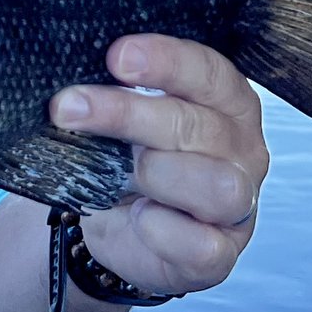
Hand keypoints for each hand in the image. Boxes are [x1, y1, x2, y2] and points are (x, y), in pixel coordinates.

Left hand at [49, 33, 269, 299]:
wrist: (122, 226)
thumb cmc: (130, 157)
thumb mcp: (127, 119)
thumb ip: (121, 93)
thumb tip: (81, 82)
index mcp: (228, 103)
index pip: (209, 72)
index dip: (166, 61)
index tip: (116, 57)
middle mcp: (242, 150)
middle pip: (197, 126)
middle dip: (127, 114)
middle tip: (68, 108)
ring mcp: (239, 206)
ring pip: (215, 186)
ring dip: (152, 173)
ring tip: (113, 174)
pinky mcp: (221, 254)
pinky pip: (202, 246)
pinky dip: (161, 229)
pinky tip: (138, 217)